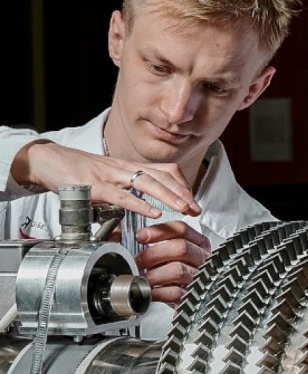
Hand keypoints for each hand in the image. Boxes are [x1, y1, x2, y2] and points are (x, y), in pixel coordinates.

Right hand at [14, 140, 199, 219]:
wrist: (46, 160)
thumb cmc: (75, 171)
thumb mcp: (107, 179)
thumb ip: (126, 189)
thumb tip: (143, 205)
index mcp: (128, 167)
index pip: (165, 171)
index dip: (182, 185)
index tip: (193, 200)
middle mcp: (123, 168)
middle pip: (162, 176)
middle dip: (183, 193)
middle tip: (196, 208)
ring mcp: (109, 176)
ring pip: (147, 183)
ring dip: (169, 197)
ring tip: (184, 209)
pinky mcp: (94, 187)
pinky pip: (121, 195)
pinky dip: (140, 204)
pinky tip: (153, 212)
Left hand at [134, 222, 210, 305]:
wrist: (188, 298)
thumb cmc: (173, 272)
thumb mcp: (168, 253)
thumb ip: (155, 242)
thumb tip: (131, 236)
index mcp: (198, 244)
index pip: (181, 229)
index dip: (158, 231)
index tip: (140, 236)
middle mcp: (202, 259)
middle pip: (181, 248)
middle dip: (153, 253)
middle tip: (138, 261)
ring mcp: (199, 277)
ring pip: (178, 270)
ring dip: (154, 274)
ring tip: (141, 278)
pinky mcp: (191, 296)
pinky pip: (175, 292)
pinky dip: (157, 292)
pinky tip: (149, 290)